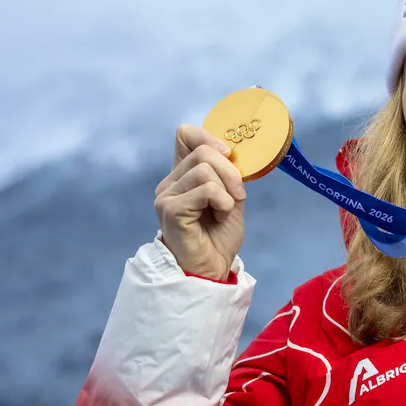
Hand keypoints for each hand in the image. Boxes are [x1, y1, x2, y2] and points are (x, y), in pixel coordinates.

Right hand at [154, 125, 246, 279]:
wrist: (212, 269)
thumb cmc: (218, 237)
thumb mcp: (229, 198)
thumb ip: (227, 175)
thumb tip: (231, 151)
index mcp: (182, 176)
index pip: (184, 135)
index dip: (208, 137)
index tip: (228, 154)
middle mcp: (169, 183)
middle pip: (202, 150)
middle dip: (230, 170)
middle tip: (238, 194)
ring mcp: (166, 196)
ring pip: (204, 168)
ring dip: (228, 188)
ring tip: (227, 208)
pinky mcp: (171, 210)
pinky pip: (206, 189)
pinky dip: (222, 200)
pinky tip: (220, 215)